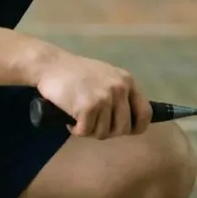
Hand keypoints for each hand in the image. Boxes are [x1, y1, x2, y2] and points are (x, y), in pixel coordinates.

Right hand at [34, 52, 150, 139]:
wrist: (51, 65)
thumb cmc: (76, 72)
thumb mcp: (106, 76)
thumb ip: (119, 93)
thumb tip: (130, 120)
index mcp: (127, 81)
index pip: (145, 113)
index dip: (136, 127)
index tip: (124, 131)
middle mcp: (120, 89)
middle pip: (123, 128)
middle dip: (107, 131)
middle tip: (93, 124)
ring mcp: (104, 98)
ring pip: (103, 132)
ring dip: (89, 130)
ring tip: (79, 118)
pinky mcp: (88, 107)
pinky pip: (86, 131)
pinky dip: (77, 130)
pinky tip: (71, 121)